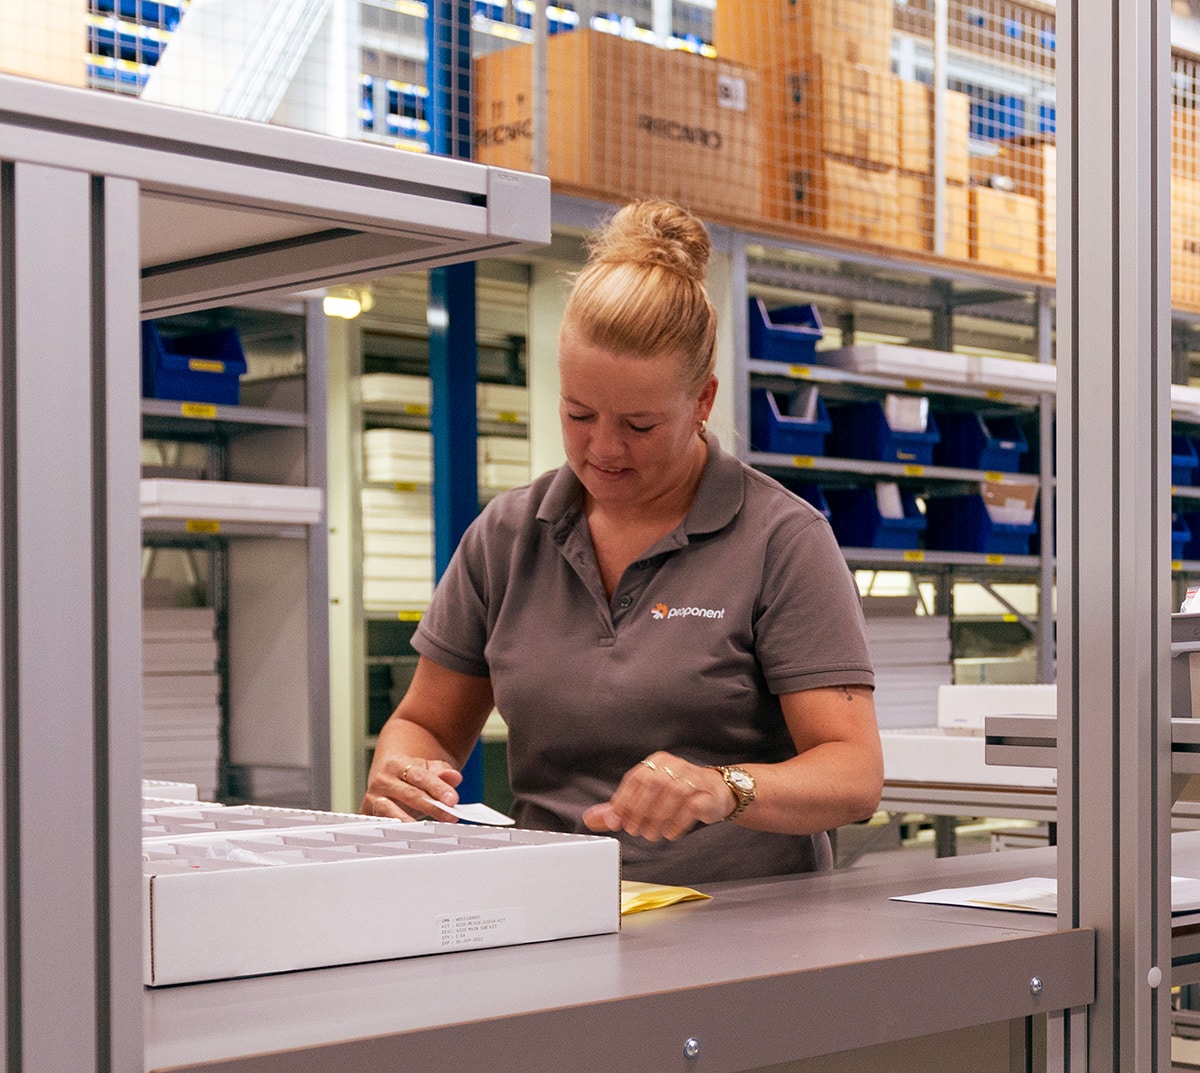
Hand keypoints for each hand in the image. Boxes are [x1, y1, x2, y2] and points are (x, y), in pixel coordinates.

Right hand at [360, 755, 461, 821]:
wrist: (388, 779)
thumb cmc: (410, 776)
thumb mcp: (428, 770)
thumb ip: (442, 772)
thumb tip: (455, 777)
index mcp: (398, 764)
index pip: (420, 776)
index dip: (437, 788)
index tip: (452, 800)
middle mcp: (383, 780)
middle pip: (409, 794)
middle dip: (432, 806)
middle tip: (450, 816)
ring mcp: (373, 798)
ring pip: (392, 812)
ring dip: (412, 822)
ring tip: (429, 830)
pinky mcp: (367, 814)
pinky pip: (381, 825)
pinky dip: (394, 831)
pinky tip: (408, 836)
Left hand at [582, 752, 734, 840]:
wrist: (716, 793)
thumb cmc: (676, 796)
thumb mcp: (645, 800)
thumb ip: (619, 810)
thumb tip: (591, 819)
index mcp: (655, 763)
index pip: (635, 778)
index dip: (624, 801)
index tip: (617, 822)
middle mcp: (673, 765)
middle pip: (652, 785)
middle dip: (640, 811)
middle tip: (635, 831)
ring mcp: (692, 778)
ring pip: (671, 794)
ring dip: (658, 818)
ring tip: (652, 834)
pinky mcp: (706, 793)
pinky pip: (691, 806)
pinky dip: (677, 822)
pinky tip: (670, 833)